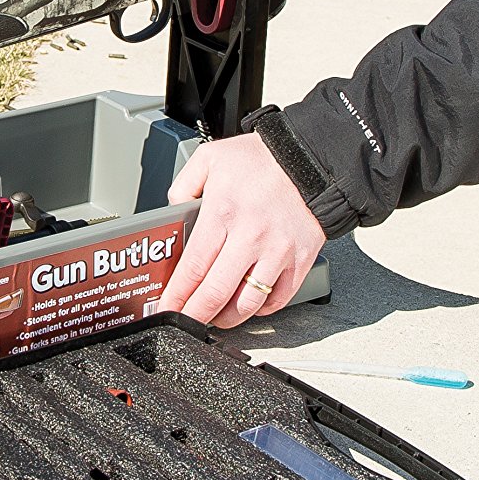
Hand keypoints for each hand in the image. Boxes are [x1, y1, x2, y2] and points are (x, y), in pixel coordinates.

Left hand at [152, 133, 325, 328]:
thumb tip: (174, 211)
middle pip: (216, 293)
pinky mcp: (301, 261)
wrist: (310, 159)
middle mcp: (251, 237)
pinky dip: (261, 310)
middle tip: (184, 321)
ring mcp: (278, 253)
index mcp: (223, 213)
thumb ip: (184, 184)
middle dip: (195, 315)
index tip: (167, 307)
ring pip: (247, 304)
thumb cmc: (262, 159)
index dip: (177, 295)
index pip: (193, 267)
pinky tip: (248, 304)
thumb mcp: (210, 158)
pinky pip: (278, 299)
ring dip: (226, 318)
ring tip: (214, 317)